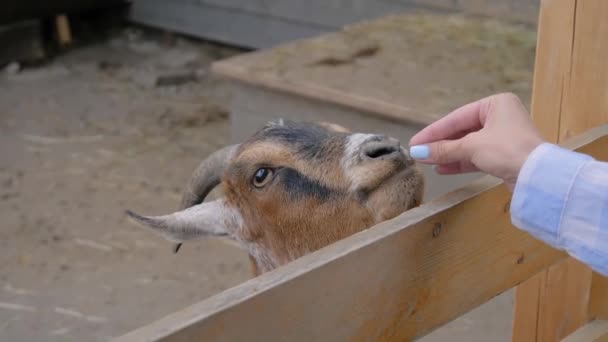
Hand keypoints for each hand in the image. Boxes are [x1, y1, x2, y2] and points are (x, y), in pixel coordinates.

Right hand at [409, 93, 543, 189]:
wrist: (538, 176)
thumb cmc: (507, 150)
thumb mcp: (471, 147)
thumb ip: (443, 149)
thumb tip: (417, 152)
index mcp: (495, 104)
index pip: (457, 117)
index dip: (434, 131)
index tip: (415, 142)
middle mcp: (500, 117)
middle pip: (462, 131)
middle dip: (440, 145)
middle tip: (418, 153)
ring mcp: (503, 138)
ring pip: (469, 145)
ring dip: (448, 155)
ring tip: (427, 162)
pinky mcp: (505, 156)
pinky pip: (477, 157)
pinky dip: (460, 162)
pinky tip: (443, 169)